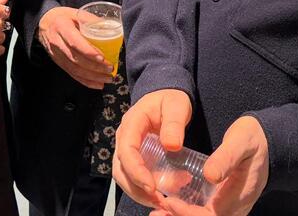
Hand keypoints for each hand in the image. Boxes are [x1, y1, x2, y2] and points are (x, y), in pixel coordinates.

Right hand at [37, 6, 113, 88]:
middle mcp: (57, 42)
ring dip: (92, 76)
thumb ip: (91, 20)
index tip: (103, 58)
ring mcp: (56, 54)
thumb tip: (110, 28)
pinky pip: (72, 74)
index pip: (75, 42)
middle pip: (75, 59)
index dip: (89, 52)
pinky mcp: (58, 62)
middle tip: (110, 68)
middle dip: (94, 67)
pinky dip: (85, 81)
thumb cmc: (63, 16)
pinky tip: (97, 84)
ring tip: (107, 78)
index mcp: (62, 27)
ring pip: (74, 69)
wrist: (44, 22)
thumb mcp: (75, 13)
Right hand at [113, 89, 192, 208]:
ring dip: (140, 192)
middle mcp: (124, 138)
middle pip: (120, 169)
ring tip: (162, 201)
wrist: (167, 96)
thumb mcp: (177, 106)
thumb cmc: (170, 99)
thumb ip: (174, 124)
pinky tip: (163, 194)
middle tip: (159, 200)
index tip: (153, 187)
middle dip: (137, 188)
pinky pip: (134, 177)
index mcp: (131, 124)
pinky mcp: (136, 157)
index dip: (136, 171)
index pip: (126, 151)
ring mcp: (128, 149)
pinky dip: (145, 189)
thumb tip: (172, 146)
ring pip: (125, 177)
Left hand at [152, 116, 269, 215]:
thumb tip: (210, 175)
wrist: (269, 142)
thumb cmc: (254, 139)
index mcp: (240, 197)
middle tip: (157, 213)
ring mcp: (230, 208)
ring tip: (158, 214)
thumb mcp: (241, 142)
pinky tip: (170, 206)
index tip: (169, 202)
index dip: (188, 214)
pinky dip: (187, 212)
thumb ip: (226, 158)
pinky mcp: (225, 203)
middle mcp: (235, 208)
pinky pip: (206, 214)